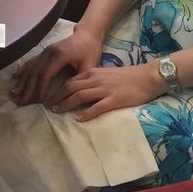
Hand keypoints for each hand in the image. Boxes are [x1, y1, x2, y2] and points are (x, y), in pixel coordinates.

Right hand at [10, 26, 102, 106]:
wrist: (87, 34)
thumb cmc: (90, 50)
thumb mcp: (90, 65)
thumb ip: (80, 79)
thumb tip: (69, 94)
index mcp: (60, 55)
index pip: (46, 74)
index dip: (40, 88)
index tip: (38, 101)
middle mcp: (49, 52)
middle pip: (35, 72)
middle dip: (27, 88)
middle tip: (21, 101)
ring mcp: (45, 51)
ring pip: (31, 67)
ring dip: (23, 81)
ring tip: (15, 93)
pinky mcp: (44, 51)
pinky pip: (31, 61)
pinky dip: (23, 69)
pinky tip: (16, 76)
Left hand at [45, 63, 165, 121]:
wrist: (146, 77)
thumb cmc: (126, 77)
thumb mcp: (104, 75)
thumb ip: (91, 81)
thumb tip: (77, 91)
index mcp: (91, 73)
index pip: (69, 81)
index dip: (56, 90)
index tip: (46, 98)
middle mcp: (95, 80)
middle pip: (70, 88)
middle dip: (56, 97)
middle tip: (45, 107)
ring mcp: (104, 90)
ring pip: (80, 96)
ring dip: (66, 104)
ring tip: (56, 112)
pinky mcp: (114, 99)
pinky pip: (98, 107)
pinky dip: (87, 113)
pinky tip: (79, 119)